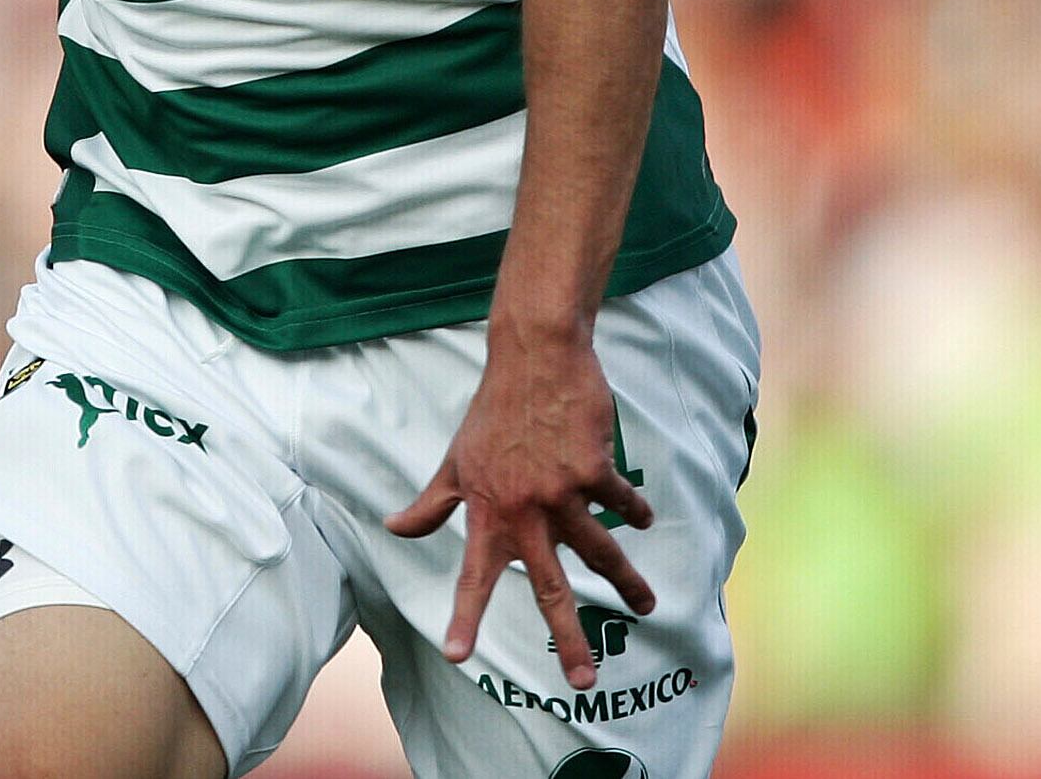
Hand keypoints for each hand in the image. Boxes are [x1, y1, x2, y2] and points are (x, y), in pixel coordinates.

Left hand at [386, 322, 653, 691]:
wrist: (533, 357)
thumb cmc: (492, 412)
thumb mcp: (455, 460)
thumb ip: (430, 502)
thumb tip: (392, 528)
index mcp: (487, 512)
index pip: (472, 574)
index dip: (464, 616)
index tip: (457, 657)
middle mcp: (523, 511)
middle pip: (548, 588)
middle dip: (568, 640)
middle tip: (583, 683)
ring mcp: (560, 492)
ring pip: (599, 552)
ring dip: (627, 583)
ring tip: (648, 606)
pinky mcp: (594, 469)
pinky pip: (620, 502)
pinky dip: (634, 511)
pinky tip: (644, 519)